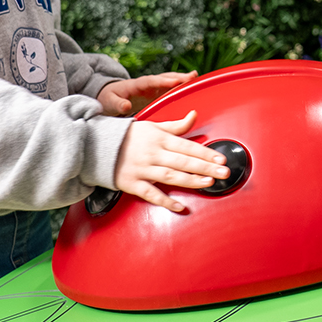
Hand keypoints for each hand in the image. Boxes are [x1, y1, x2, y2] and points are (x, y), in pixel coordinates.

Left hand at [98, 71, 197, 115]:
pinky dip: (180, 87)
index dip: (164, 81)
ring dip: (182, 80)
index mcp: (137, 85)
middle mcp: (147, 84)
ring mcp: (152, 87)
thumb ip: (117, 105)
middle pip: (164, 78)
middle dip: (178, 77)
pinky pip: (169, 88)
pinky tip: (191, 87)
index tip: (176, 81)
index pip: (152, 81)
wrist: (107, 97)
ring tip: (196, 78)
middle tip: (193, 77)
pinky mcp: (155, 93)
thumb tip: (126, 106)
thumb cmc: (108, 99)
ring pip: (169, 81)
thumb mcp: (109, 102)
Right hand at [113, 111, 229, 212]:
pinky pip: (150, 194)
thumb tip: (194, 115)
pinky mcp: (132, 183)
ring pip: (170, 176)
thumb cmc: (129, 136)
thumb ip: (176, 125)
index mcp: (158, 138)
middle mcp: (152, 153)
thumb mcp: (152, 125)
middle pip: (182, 161)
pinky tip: (180, 206)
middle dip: (205, 167)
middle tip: (223, 172)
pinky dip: (165, 201)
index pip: (187, 146)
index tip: (221, 159)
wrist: (97, 145)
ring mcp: (142, 169)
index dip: (205, 153)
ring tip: (208, 183)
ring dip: (190, 181)